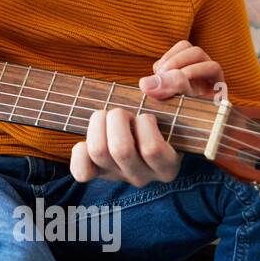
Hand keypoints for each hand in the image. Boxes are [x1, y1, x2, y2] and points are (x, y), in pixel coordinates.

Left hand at [69, 41, 223, 185]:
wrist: (151, 129)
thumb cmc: (167, 115)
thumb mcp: (180, 98)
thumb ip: (175, 84)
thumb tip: (146, 85)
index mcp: (167, 165)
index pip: (152, 150)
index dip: (145, 125)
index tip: (147, 115)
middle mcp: (143, 176)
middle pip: (121, 150)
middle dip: (118, 119)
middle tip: (123, 112)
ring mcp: (118, 176)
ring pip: (99, 152)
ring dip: (98, 124)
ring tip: (106, 117)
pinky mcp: (98, 174)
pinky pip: (81, 172)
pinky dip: (80, 151)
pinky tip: (90, 138)